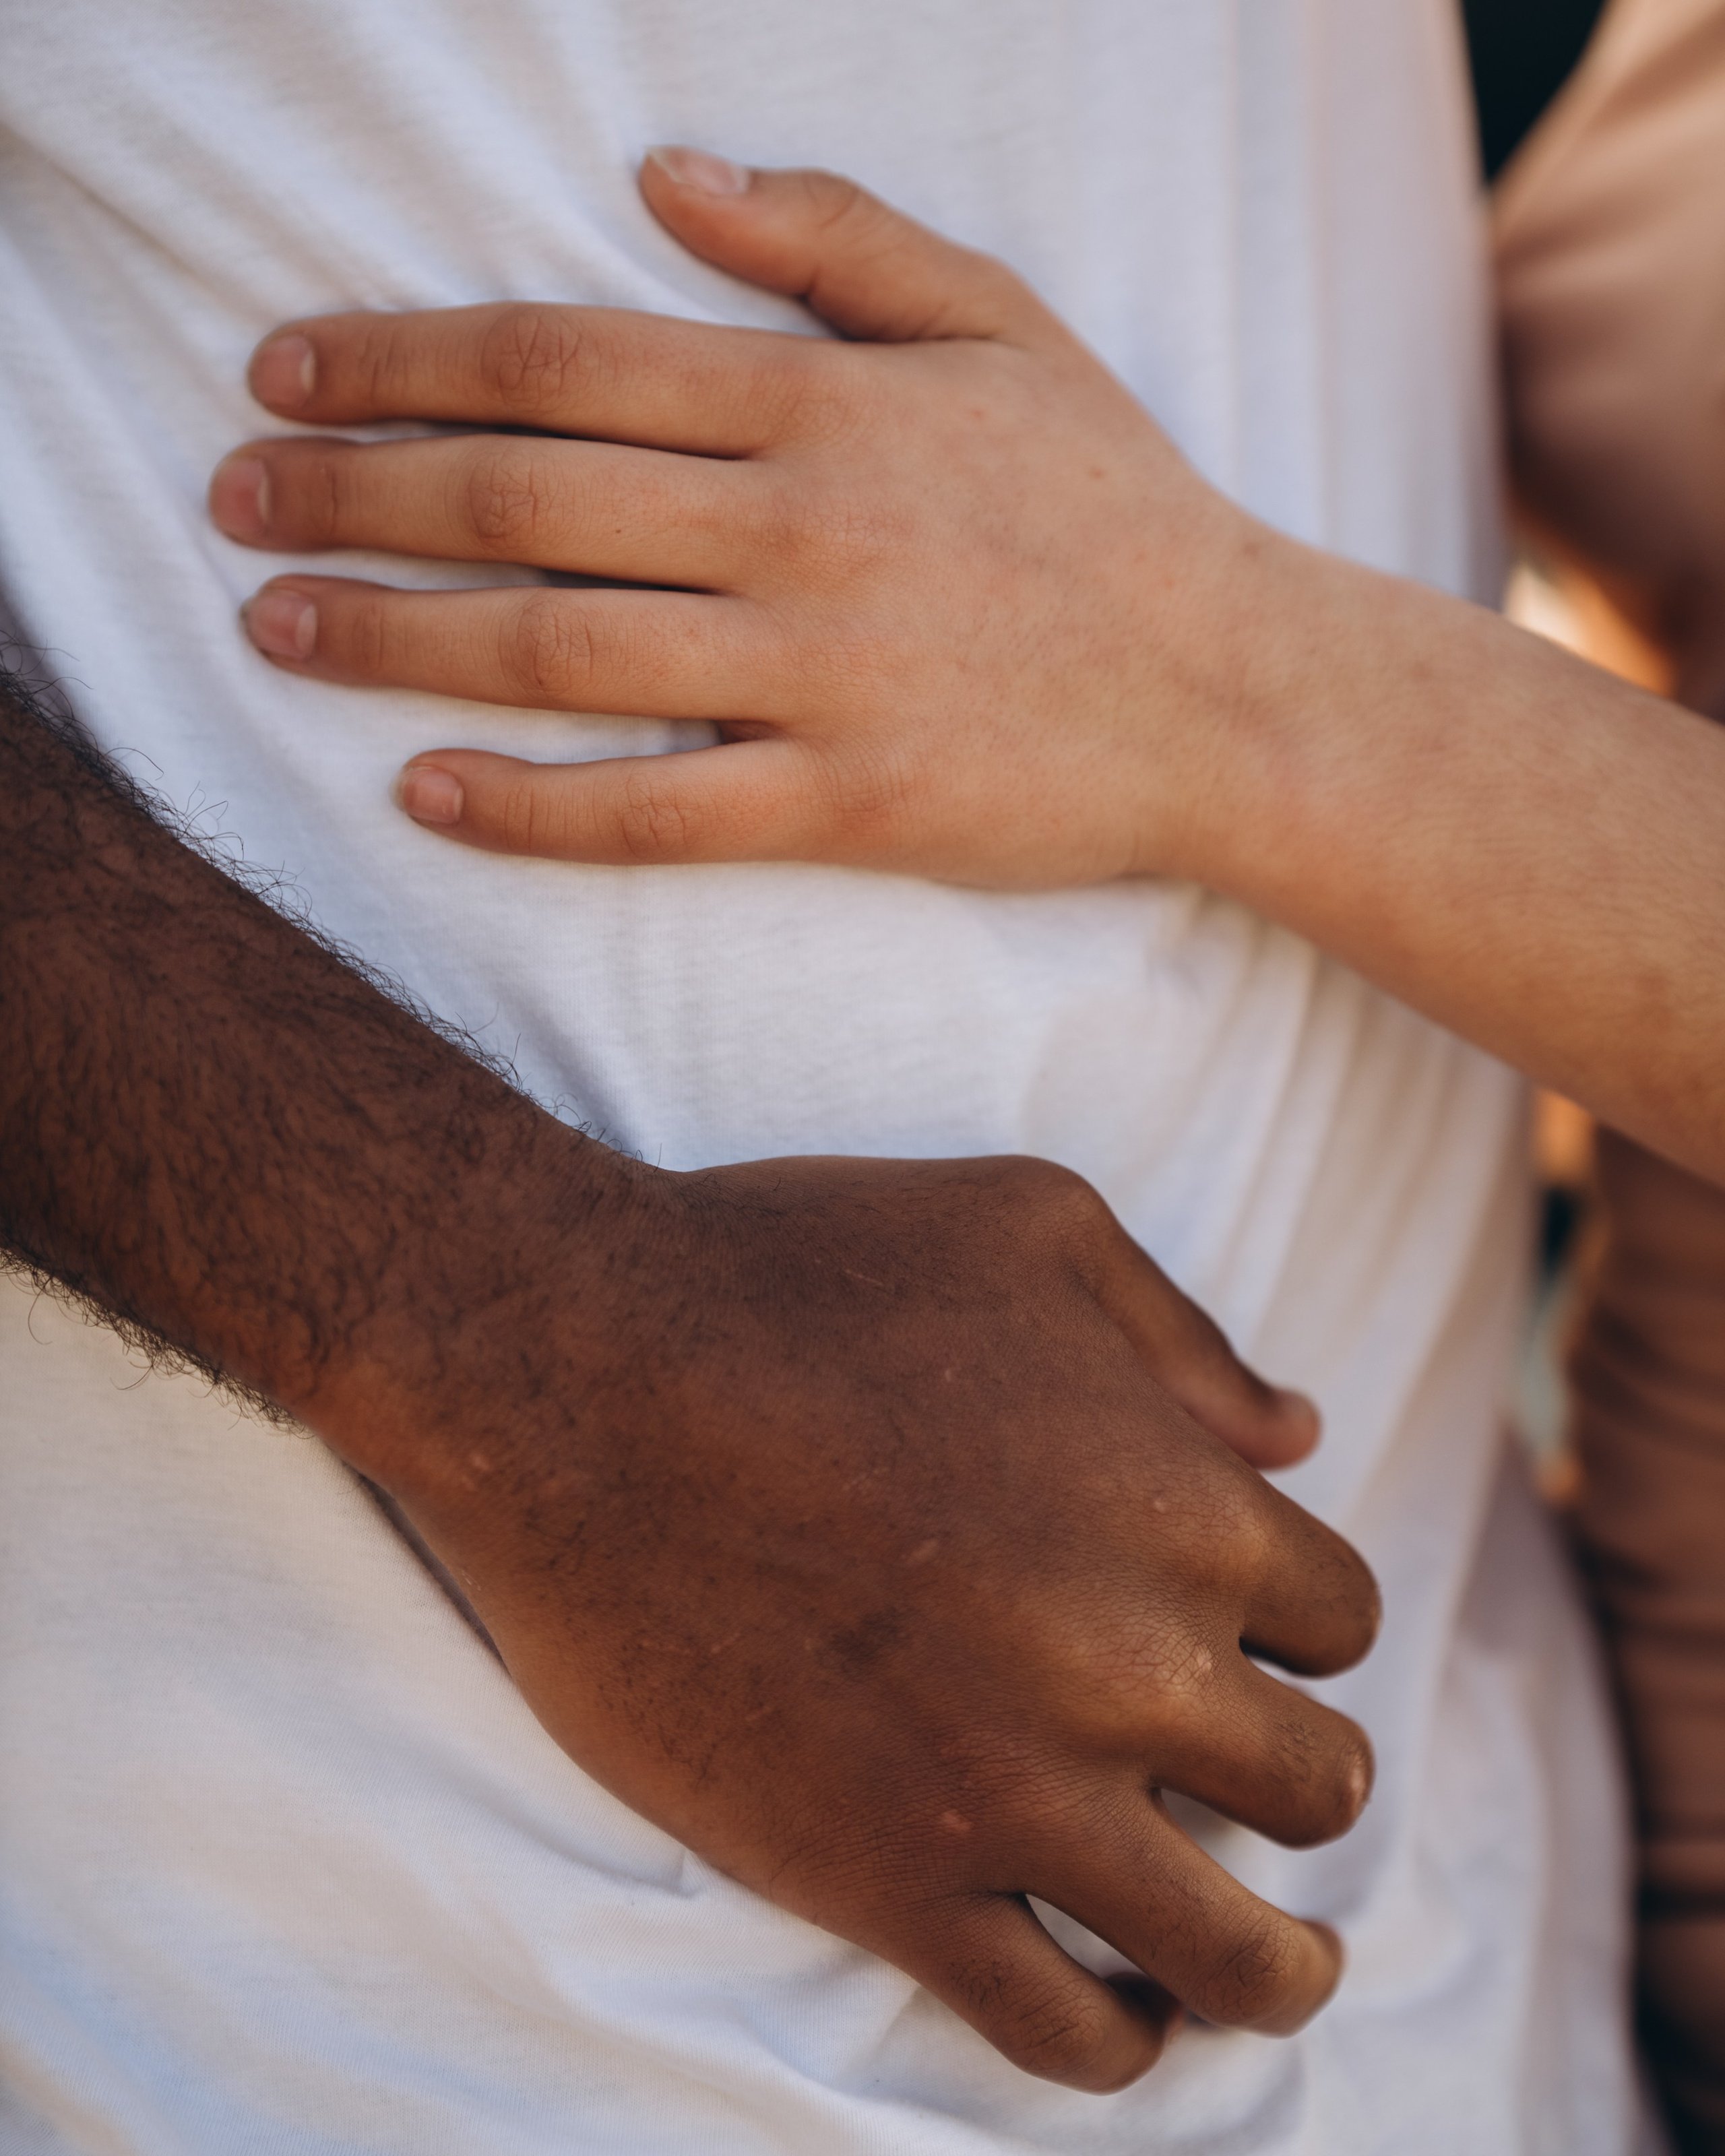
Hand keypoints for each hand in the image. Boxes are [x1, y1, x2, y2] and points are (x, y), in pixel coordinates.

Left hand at [213, 147, 1272, 885]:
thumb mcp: (1000, 320)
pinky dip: (530, 805)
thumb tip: (662, 172)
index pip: (562, 359)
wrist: (1237, 695)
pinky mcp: (847, 805)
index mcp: (824, 403)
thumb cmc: (1115, 505)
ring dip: (396, 637)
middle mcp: (801, 528)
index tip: (285, 369)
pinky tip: (424, 793)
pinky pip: (655, 807)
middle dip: (352, 493)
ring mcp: (821, 674)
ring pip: (559, 649)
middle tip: (231, 500)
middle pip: (524, 496)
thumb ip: (831, 236)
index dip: (401, 358)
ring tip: (279, 627)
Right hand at [364, 1147, 1376, 2092]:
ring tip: (1271, 1965)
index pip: (1339, 1620)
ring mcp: (1014, 1796)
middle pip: (1314, 1787)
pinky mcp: (888, 1882)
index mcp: (1184, 1509)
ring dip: (1277, 1970)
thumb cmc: (796, 1269)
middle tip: (1244, 1773)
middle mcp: (1132, 1670)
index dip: (1299, 1624)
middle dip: (1295, 1776)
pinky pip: (1058, 2035)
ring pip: (1235, 1958)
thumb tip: (1297, 1436)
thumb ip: (1182, 1334)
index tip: (1246, 1631)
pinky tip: (1114, 2012)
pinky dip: (1114, 2043)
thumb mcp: (1027, 1220)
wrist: (573, 1372)